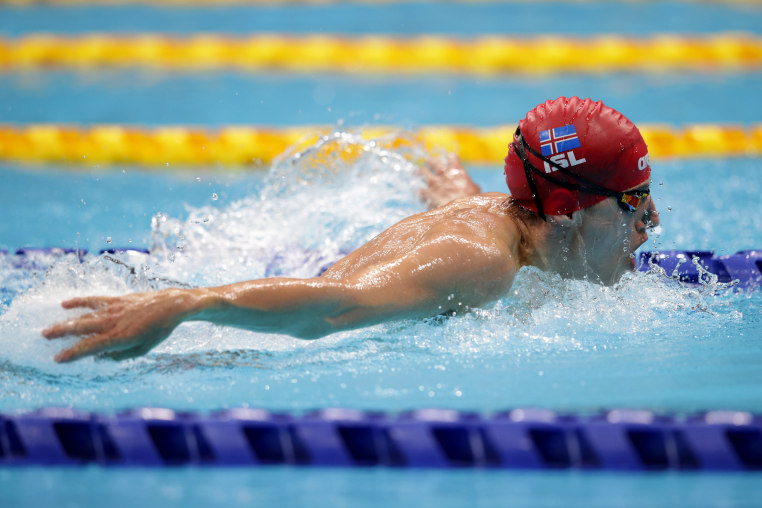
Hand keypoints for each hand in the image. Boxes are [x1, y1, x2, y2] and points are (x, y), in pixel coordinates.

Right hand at [42, 289, 196, 362]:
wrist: (172, 306)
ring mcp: (114, 309)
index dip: (72, 353)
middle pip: (81, 328)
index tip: (58, 358)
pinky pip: (95, 300)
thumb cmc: (158, 331)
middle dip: (61, 333)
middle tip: (44, 337)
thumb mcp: (142, 350)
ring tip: (49, 327)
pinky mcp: (117, 299)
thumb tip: (100, 357)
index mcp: (120, 338)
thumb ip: (119, 355)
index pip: (89, 347)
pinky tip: (65, 304)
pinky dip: (79, 301)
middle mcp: (114, 323)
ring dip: (66, 321)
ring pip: (85, 315)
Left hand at [419, 154, 480, 208]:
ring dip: (420, 172)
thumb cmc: (470, 200)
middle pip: (434, 162)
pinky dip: (420, 192)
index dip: (451, 158)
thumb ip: (470, 185)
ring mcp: (434, 182)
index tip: (450, 158)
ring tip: (416, 172)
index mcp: (457, 170)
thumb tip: (471, 186)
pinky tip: (419, 193)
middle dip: (430, 161)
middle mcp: (443, 173)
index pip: (452, 157)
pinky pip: (420, 191)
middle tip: (428, 161)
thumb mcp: (475, 190)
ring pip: (423, 172)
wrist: (459, 211)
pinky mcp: (427, 193)